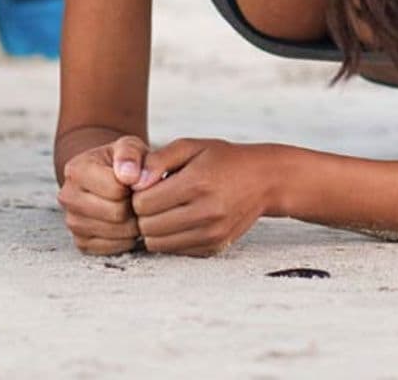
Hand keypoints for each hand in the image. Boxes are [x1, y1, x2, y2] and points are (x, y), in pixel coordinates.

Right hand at [56, 135, 148, 255]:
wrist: (107, 179)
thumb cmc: (122, 162)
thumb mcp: (130, 146)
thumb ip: (131, 154)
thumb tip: (130, 177)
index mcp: (76, 169)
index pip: (117, 189)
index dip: (135, 186)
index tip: (135, 180)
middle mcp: (67, 196)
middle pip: (117, 213)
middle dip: (135, 207)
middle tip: (137, 197)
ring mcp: (71, 221)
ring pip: (116, 233)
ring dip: (133, 223)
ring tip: (133, 208)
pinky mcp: (80, 242)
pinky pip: (113, 248)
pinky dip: (126, 239)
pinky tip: (126, 223)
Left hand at [132, 138, 275, 256]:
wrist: (263, 180)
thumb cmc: (222, 159)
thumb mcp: (190, 146)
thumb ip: (157, 160)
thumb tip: (133, 183)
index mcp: (197, 183)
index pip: (143, 203)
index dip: (137, 194)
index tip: (146, 185)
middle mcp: (206, 212)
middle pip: (147, 227)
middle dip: (142, 214)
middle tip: (153, 199)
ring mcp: (212, 233)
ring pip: (157, 244)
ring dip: (153, 229)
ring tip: (163, 210)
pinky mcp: (215, 247)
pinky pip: (175, 252)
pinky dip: (170, 239)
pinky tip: (179, 220)